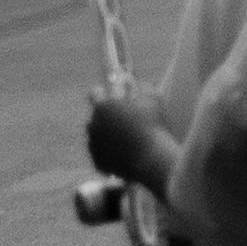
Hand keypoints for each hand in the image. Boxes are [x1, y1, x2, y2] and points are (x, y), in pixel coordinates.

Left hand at [84, 79, 180, 193]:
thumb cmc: (153, 126)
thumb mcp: (152, 101)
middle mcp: (93, 125)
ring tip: (124, 138)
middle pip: (94, 117)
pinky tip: (126, 154)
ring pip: (97, 137)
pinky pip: (102, 155)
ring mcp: (94, 145)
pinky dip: (111, 154)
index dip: (104, 92)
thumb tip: (140, 83)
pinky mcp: (97, 162)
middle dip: (104, 117)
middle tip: (118, 118)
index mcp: (103, 107)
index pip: (95, 93)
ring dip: (107, 136)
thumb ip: (144, 88)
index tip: (112, 95)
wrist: (152, 159)